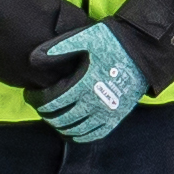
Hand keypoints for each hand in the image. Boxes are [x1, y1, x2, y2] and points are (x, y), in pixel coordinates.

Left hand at [28, 21, 143, 145]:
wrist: (143, 51)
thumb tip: (33, 57)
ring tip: (54, 118)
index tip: (31, 95)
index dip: (37, 100)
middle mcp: (95, 102)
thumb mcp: (86, 38)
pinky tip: (73, 131)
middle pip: (61, 118)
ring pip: (76, 129)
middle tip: (40, 107)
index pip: (51, 102)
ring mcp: (107, 112)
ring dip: (61, 127)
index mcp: (84, 84)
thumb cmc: (113, 42)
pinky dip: (81, 136)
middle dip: (46, 115)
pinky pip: (96, 134)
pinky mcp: (118, 116)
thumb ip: (59, 47)